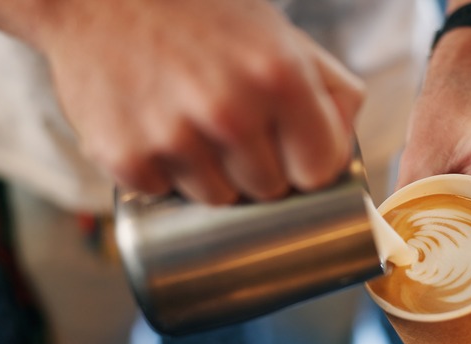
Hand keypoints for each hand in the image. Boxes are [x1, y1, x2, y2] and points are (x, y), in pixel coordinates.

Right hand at [33, 0, 363, 203]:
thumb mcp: (280, 35)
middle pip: (269, 190)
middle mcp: (230, 111)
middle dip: (260, 169)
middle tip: (234, 129)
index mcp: (281, 77)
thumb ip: (331, 89)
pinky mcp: (125, 157)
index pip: (319, 171)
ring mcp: (174, 137)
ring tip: (193, 126)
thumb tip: (345, 147)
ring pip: (219, 199)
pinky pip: (165, 193)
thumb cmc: (202, 16)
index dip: (308, 166)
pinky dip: (163, 173)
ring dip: (212, 175)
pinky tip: (156, 130)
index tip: (293, 155)